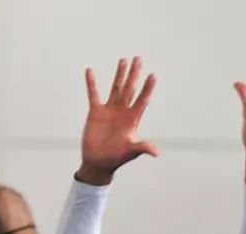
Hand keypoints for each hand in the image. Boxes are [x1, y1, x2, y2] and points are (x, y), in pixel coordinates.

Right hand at [79, 57, 158, 183]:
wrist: (98, 162)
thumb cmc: (116, 158)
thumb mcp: (130, 153)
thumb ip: (142, 148)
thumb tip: (155, 152)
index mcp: (132, 119)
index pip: (142, 100)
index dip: (147, 89)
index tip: (152, 75)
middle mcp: (122, 111)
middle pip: (130, 89)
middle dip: (134, 74)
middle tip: (138, 59)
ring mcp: (109, 110)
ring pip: (116, 88)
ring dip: (119, 75)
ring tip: (123, 60)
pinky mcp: (95, 112)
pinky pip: (93, 94)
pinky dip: (92, 83)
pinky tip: (90, 71)